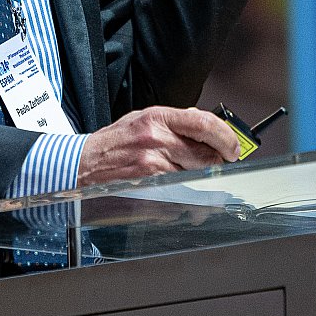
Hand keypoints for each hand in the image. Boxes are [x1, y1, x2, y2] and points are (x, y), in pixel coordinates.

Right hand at [77, 107, 240, 184]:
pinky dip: (185, 197)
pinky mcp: (149, 190)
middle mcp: (156, 140)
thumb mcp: (141, 119)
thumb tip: (204, 127)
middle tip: (216, 165)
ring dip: (201, 182)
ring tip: (191, 179)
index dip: (226, 137)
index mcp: (157, 118)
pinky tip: (175, 191)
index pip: (204, 123)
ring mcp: (153, 167)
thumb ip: (174, 122)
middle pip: (207, 155)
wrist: (82, 166)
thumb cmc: (113, 144)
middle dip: (217, 163)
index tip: (233, 148)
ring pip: (197, 178)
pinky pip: (181, 196)